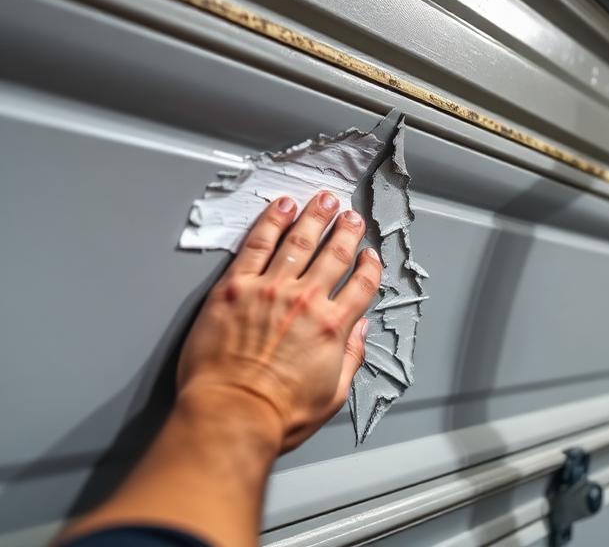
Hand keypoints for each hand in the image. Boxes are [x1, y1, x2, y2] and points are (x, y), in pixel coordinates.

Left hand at [177, 191, 380, 451]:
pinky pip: (257, 244)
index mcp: (333, 328)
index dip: (370, 266)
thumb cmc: (278, 414)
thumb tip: (360, 332)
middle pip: (334, 255)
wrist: (232, 415)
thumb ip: (351, 357)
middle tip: (351, 217)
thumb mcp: (332, 395)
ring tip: (325, 200)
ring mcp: (270, 290)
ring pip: (299, 241)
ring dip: (315, 217)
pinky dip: (272, 222)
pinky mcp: (235, 287)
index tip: (370, 256)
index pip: (362, 285)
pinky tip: (282, 207)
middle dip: (346, 231)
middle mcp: (306, 302)